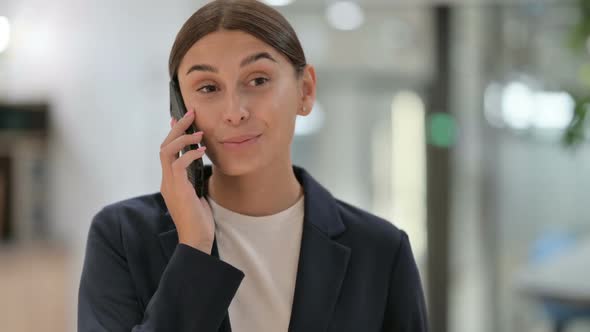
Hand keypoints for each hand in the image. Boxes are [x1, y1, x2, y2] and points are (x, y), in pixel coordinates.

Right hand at [159, 109, 213, 253]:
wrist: (196, 239)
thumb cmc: (199, 220)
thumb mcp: (198, 195)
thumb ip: (195, 180)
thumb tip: (202, 165)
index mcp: (171, 181)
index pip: (167, 151)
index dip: (173, 134)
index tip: (179, 119)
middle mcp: (167, 180)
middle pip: (165, 146)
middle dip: (177, 128)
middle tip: (190, 114)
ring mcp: (170, 184)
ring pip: (167, 151)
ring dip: (183, 138)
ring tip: (198, 131)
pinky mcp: (177, 189)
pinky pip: (178, 164)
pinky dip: (190, 154)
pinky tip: (202, 150)